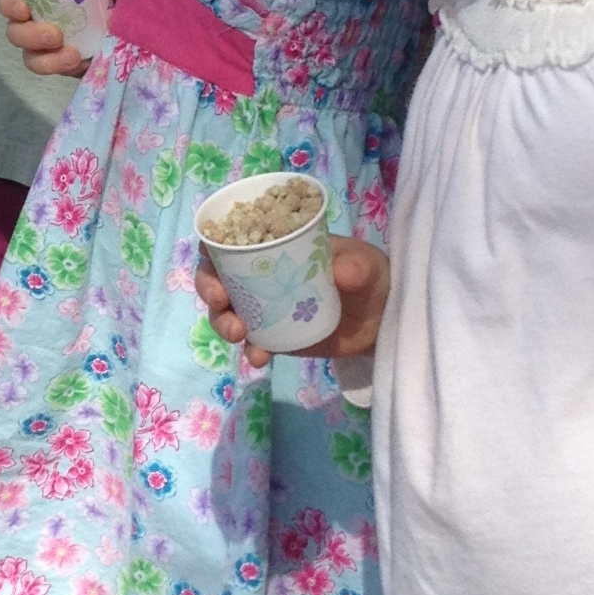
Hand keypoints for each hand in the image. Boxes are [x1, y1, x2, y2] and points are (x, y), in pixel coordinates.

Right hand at [0, 0, 89, 78]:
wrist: (133, 23)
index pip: (9, 0)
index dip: (9, 5)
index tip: (23, 8)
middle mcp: (36, 23)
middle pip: (15, 33)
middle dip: (29, 35)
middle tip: (54, 35)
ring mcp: (47, 49)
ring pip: (30, 59)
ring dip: (46, 59)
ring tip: (71, 56)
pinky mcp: (63, 67)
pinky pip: (54, 72)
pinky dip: (63, 69)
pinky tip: (80, 63)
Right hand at [195, 235, 391, 369]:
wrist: (384, 321)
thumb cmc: (371, 277)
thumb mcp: (366, 265)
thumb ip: (356, 267)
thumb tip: (340, 272)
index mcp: (277, 245)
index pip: (235, 237)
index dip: (213, 245)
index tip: (211, 259)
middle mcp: (264, 274)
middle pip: (220, 276)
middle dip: (210, 289)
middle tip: (220, 301)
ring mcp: (267, 307)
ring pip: (229, 311)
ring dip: (222, 321)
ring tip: (237, 334)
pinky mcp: (276, 336)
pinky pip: (253, 342)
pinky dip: (251, 350)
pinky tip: (259, 357)